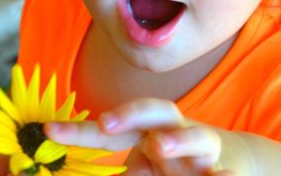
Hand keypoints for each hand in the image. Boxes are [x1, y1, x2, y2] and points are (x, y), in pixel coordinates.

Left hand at [45, 98, 233, 174]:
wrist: (231, 164)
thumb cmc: (176, 165)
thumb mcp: (141, 169)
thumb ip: (117, 172)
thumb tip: (76, 175)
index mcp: (147, 132)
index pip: (112, 129)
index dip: (81, 130)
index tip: (49, 131)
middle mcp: (174, 132)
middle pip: (156, 111)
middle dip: (131, 112)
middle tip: (106, 121)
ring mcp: (202, 148)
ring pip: (195, 136)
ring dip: (177, 140)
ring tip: (160, 147)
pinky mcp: (225, 167)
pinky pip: (225, 170)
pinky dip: (225, 174)